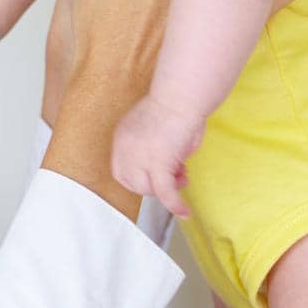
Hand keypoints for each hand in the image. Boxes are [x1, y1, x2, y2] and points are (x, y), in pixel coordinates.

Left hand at [110, 93, 204, 217]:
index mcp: (122, 137)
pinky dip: (175, 204)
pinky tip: (185, 212)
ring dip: (166, 189)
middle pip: (131, 182)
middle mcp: (125, 149)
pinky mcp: (158, 164)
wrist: (182, 95)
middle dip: (152, 183)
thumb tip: (171, 163)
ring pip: (148, 189)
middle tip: (175, 176)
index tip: (158, 172)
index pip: (121, 169)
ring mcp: (139, 157)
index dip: (140, 176)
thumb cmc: (177, 105)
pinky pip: (165, 193)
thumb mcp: (156, 127)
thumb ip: (156, 146)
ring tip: (184, 177)